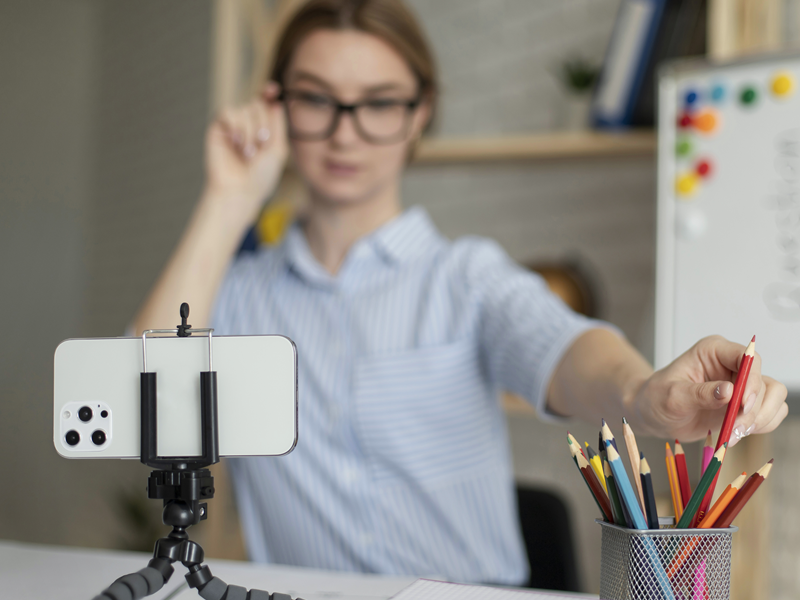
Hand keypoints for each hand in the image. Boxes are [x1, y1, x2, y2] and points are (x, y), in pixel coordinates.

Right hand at [204, 81, 288, 223]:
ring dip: (251, 130)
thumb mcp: (278, 149)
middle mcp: (249, 125)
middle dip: (263, 124)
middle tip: (261, 145)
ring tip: (248, 152)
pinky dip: (236, 126)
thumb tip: (275, 102)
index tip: (273, 89)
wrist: (239, 190)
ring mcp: (233, 126)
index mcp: (265, 129)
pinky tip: (237, 143)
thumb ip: (278, 124)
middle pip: (258, 104)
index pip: (266, 103)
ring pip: (245, 108)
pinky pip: (228, 111)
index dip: (269, 93)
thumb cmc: (261, 175)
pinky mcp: (218, 128)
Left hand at [632, 335, 787, 443]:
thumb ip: (699, 393)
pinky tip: (737, 434)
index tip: (742, 405)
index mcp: (714, 351)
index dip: (752, 381)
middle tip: (736, 428)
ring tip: (734, 433)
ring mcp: (740, 385)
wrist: (653, 415)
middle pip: (764, 382)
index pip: (748, 358)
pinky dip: (760, 426)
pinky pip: (768, 413)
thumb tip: (728, 391)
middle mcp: (731, 365)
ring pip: (773, 398)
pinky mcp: (743, 404)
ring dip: (760, 419)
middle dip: (754, 408)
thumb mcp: (672, 395)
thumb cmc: (656, 398)